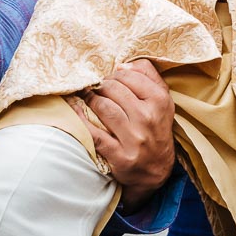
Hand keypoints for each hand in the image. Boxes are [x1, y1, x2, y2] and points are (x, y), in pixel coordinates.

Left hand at [77, 60, 174, 212]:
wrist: (157, 170)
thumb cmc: (156, 127)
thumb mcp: (162, 99)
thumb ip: (148, 75)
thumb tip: (121, 65)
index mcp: (160, 101)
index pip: (130, 76)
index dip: (115, 74)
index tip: (109, 78)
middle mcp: (148, 118)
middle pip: (114, 89)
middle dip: (100, 85)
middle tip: (95, 87)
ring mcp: (134, 138)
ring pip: (103, 108)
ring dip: (90, 99)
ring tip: (86, 96)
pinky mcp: (120, 156)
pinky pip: (94, 134)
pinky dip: (80, 120)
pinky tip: (74, 111)